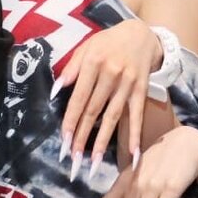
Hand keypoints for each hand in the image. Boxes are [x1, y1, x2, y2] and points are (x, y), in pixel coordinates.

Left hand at [56, 17, 162, 175]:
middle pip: (94, 111)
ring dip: (103, 141)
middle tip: (73, 158)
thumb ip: (72, 68)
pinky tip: (133, 154)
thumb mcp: (87, 47)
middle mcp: (111, 74)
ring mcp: (128, 84)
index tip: (63, 140)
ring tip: (94, 162)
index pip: (79, 98)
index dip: (71, 120)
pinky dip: (135, 135)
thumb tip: (56, 90)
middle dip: (82, 136)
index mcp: (93, 62)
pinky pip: (137, 115)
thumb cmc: (108, 42)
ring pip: (112, 117)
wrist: (141, 34)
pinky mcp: (141, 90)